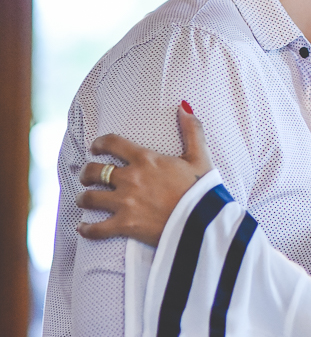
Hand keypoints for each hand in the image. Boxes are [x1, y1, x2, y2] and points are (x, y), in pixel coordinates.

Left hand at [77, 106, 212, 246]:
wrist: (202, 221)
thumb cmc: (201, 189)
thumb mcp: (199, 156)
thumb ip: (192, 130)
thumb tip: (184, 106)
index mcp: (145, 159)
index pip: (113, 143)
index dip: (99, 143)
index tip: (95, 147)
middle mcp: (131, 178)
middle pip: (95, 171)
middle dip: (86, 173)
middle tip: (86, 176)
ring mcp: (125, 202)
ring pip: (90, 198)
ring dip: (83, 198)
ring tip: (83, 199)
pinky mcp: (125, 225)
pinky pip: (97, 229)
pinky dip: (86, 229)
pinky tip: (82, 228)